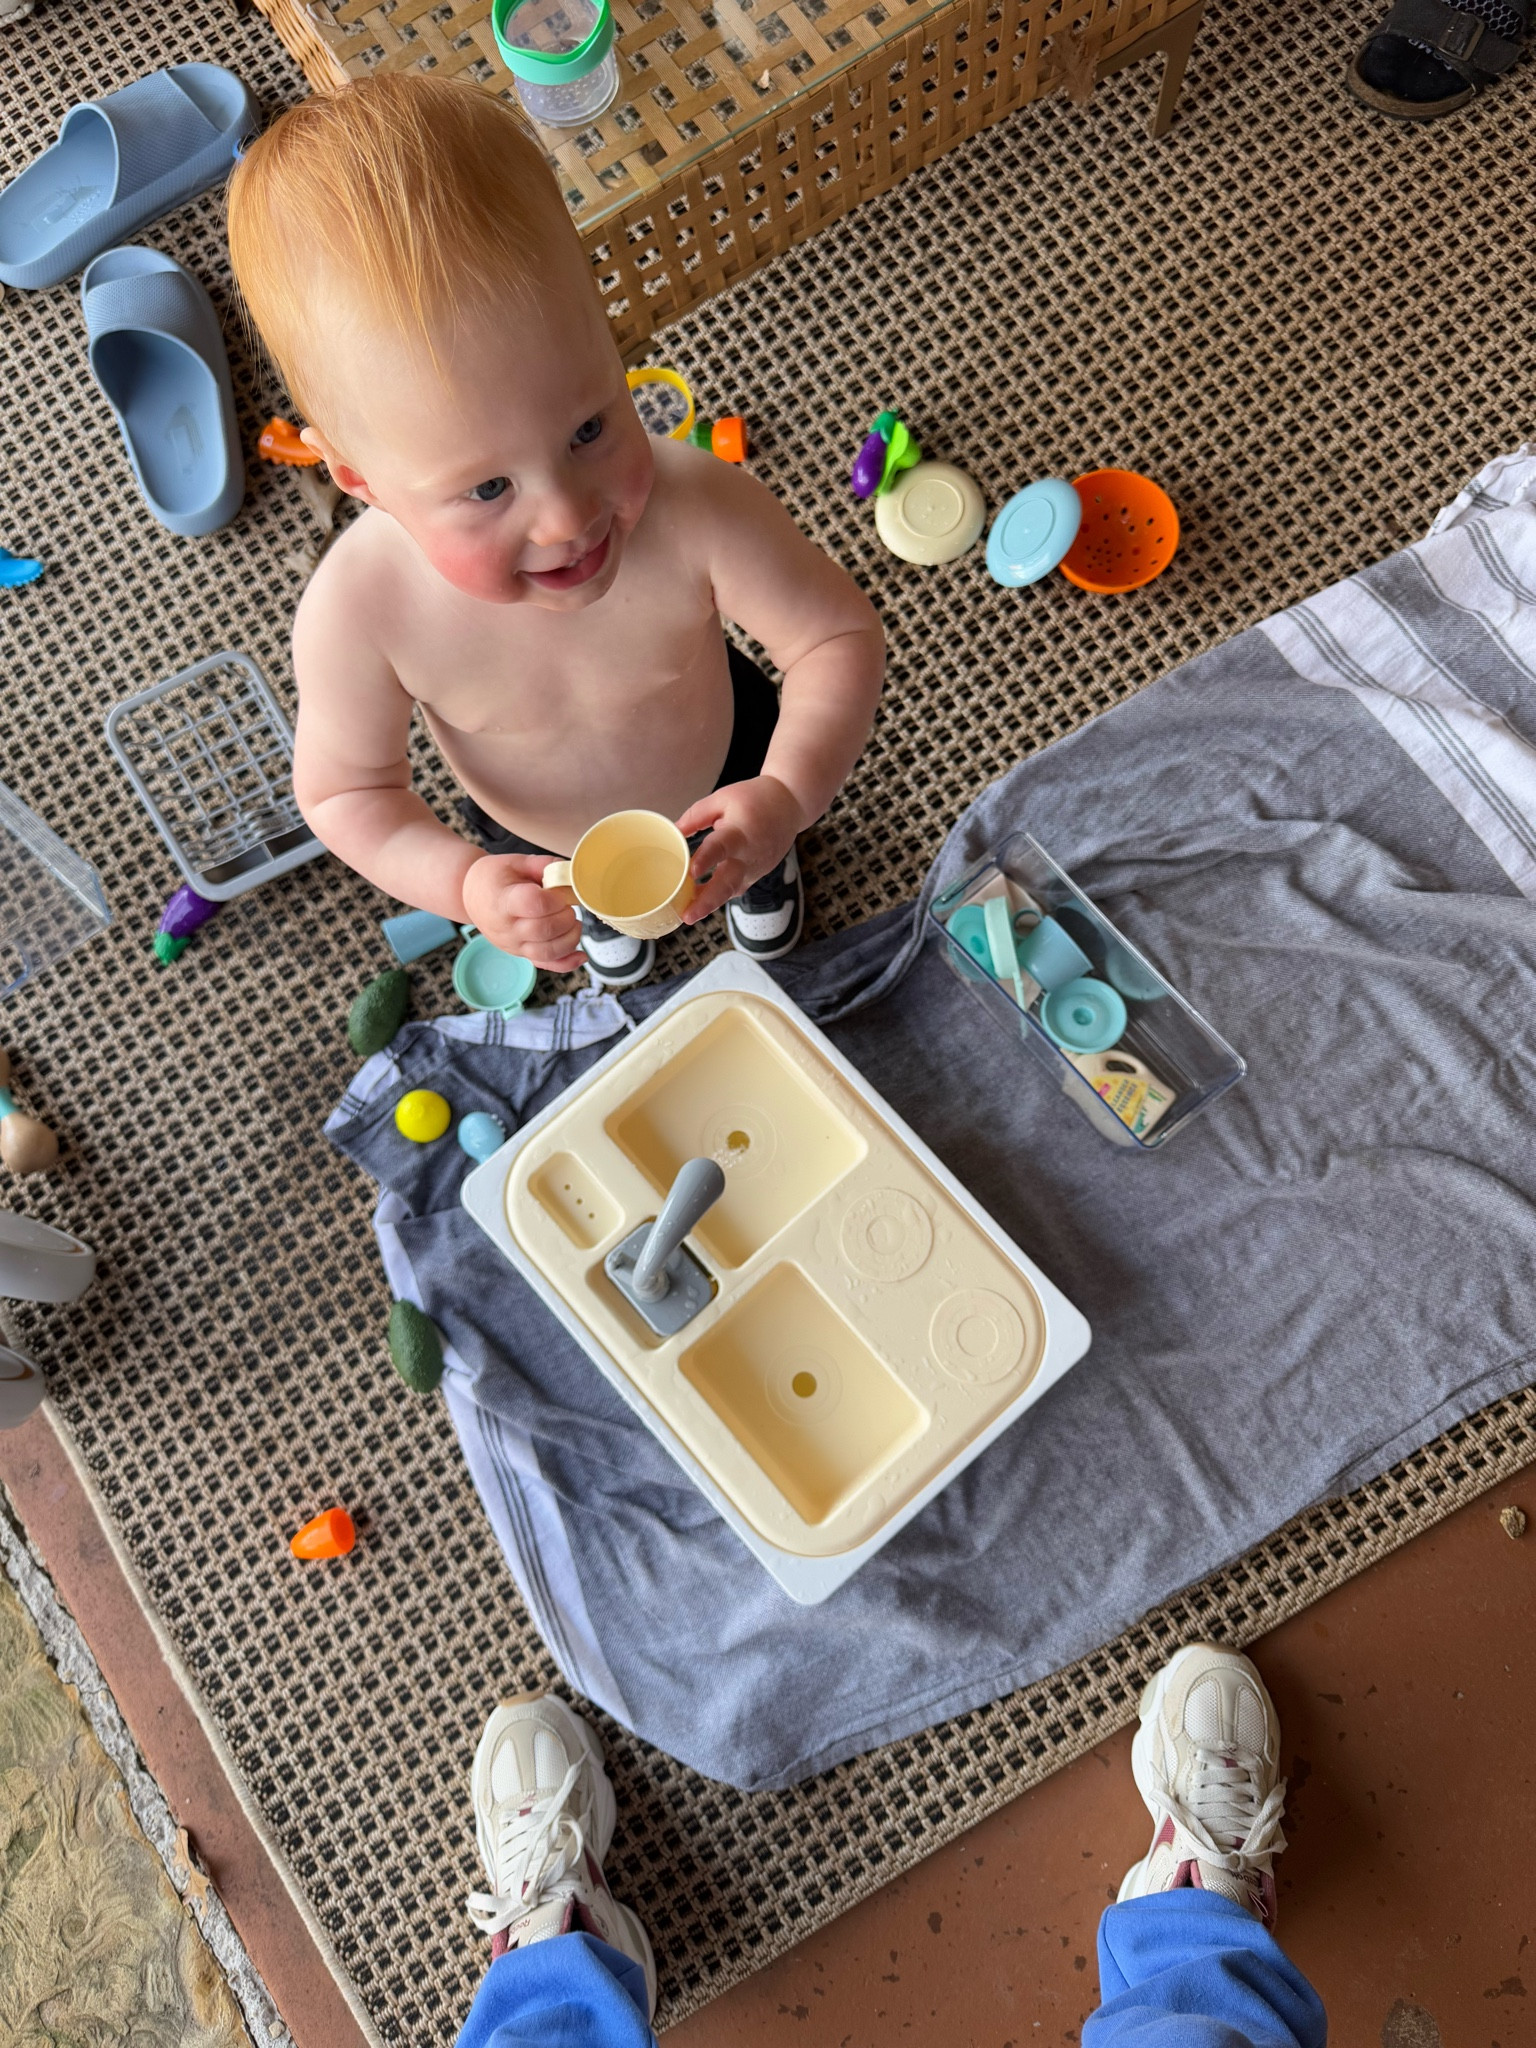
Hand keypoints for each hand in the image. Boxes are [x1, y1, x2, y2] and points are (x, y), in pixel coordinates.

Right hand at [461, 852, 584, 970]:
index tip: (560, 892)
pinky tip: (581, 956)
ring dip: (570, 939)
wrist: (471, 897)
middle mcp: (507, 928)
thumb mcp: (515, 862)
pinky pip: (546, 965)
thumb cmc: (494, 878)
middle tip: (568, 905)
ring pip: (547, 952)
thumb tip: (570, 871)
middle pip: (543, 930)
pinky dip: (567, 963)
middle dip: (565, 918)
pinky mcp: (522, 954)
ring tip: (573, 922)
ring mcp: (514, 945)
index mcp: (503, 901)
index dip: (554, 899)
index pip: (533, 904)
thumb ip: (543, 865)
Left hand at [676, 775, 803, 923]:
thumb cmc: (756, 799)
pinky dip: (718, 896)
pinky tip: (700, 901)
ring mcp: (755, 869)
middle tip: (688, 916)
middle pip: (728, 883)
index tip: (692, 872)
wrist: (790, 805)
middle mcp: (749, 855)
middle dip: (707, 902)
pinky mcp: (756, 875)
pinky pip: (734, 889)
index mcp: (739, 831)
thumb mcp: (722, 798)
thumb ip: (695, 816)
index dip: (706, 860)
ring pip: (731, 891)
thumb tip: (673, 833)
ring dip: (709, 905)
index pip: (721, 847)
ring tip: (688, 914)